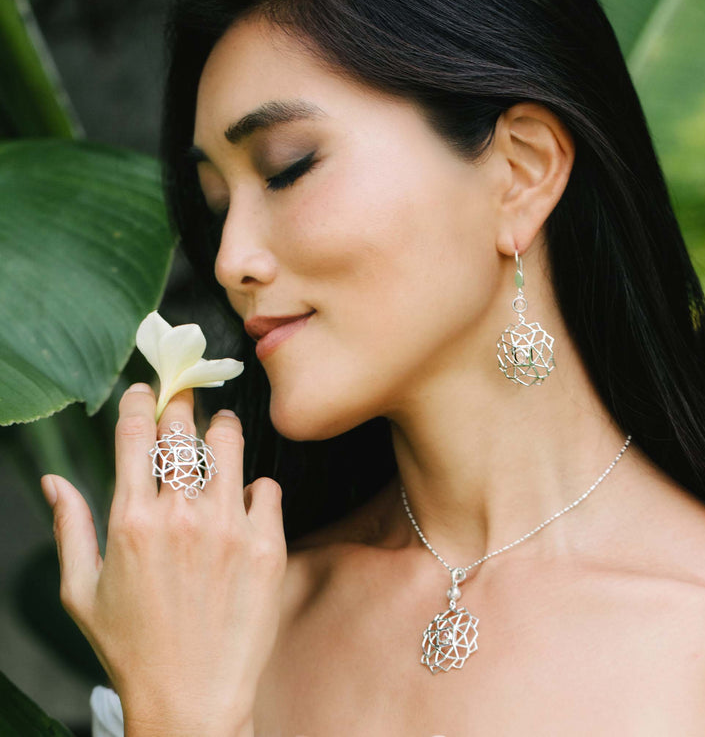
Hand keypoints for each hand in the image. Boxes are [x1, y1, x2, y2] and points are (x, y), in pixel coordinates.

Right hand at [40, 383, 285, 736]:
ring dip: (223, 430)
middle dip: (182, 405)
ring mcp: (229, 529)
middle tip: (186, 400)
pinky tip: (244, 500)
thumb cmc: (132, 647)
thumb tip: (53, 481)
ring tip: (222, 429)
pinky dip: (255, 488)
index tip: (148, 390)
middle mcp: (180, 516)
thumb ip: (70, 528)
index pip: (135, 434)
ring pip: (229, 447)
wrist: (192, 699)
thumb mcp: (82, 592)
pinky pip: (267, 489)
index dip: (141, 402)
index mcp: (131, 521)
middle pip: (183, 430)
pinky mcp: (267, 546)